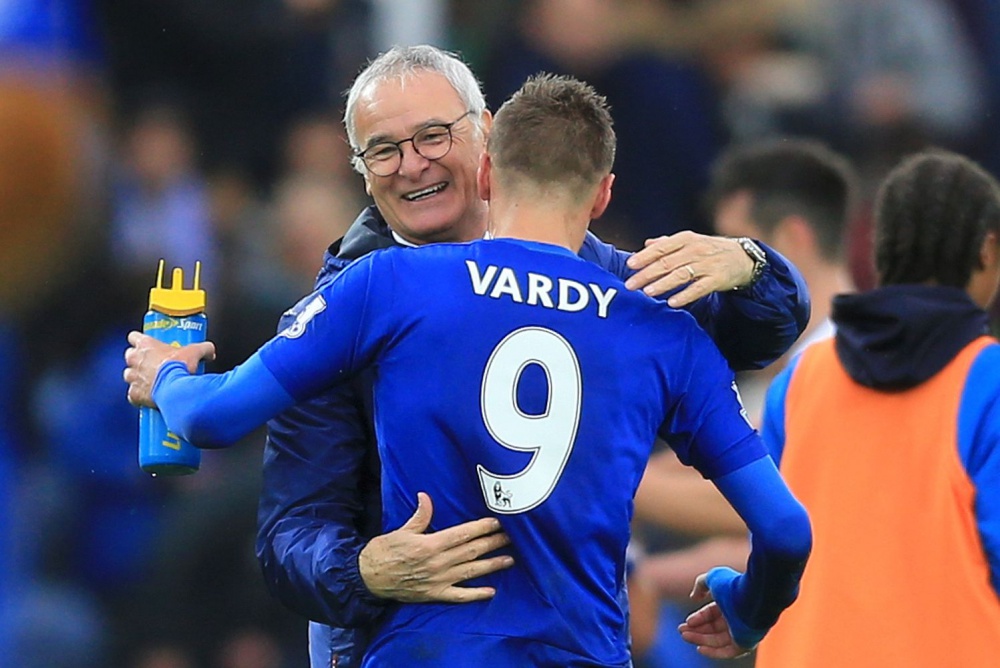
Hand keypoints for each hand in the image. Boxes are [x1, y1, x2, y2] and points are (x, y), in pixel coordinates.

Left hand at [123, 331, 215, 406]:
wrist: (176, 390)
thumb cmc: (180, 368)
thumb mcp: (196, 352)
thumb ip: (203, 348)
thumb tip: (209, 351)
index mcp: (147, 345)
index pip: (134, 337)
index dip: (139, 340)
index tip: (147, 344)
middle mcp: (136, 359)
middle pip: (129, 355)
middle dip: (138, 359)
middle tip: (152, 363)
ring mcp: (133, 377)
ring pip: (129, 375)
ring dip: (137, 377)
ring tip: (151, 381)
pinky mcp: (133, 394)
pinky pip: (132, 394)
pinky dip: (139, 396)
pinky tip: (149, 396)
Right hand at [359, 492, 513, 602]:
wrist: (369, 578)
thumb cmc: (383, 551)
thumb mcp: (402, 530)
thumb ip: (419, 516)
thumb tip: (426, 497)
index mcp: (430, 544)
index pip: (463, 534)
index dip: (482, 528)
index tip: (498, 522)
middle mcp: (438, 563)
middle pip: (472, 551)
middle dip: (493, 543)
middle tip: (512, 537)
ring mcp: (438, 580)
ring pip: (471, 572)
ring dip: (492, 566)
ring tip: (509, 560)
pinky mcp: (435, 594)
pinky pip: (459, 596)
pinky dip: (476, 595)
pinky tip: (491, 591)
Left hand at [625, 232, 754, 306]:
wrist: (743, 258)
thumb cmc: (710, 250)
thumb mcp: (690, 241)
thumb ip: (668, 243)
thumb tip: (646, 245)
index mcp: (686, 239)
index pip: (661, 248)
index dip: (644, 256)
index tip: (630, 265)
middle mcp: (695, 250)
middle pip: (667, 263)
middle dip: (646, 274)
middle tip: (630, 285)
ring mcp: (706, 265)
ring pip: (680, 275)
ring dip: (662, 284)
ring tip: (647, 292)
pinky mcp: (716, 279)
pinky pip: (698, 289)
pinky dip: (684, 296)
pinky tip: (672, 302)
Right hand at [677, 572, 754, 659]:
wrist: (754, 597)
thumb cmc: (734, 586)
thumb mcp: (712, 578)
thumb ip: (700, 584)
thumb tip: (694, 597)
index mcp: (730, 603)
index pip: (712, 613)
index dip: (698, 617)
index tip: (686, 621)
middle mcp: (737, 618)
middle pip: (713, 628)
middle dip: (696, 630)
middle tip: (682, 631)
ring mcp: (742, 632)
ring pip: (718, 640)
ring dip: (700, 639)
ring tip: (685, 636)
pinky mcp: (745, 643)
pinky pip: (728, 651)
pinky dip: (714, 652)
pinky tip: (700, 648)